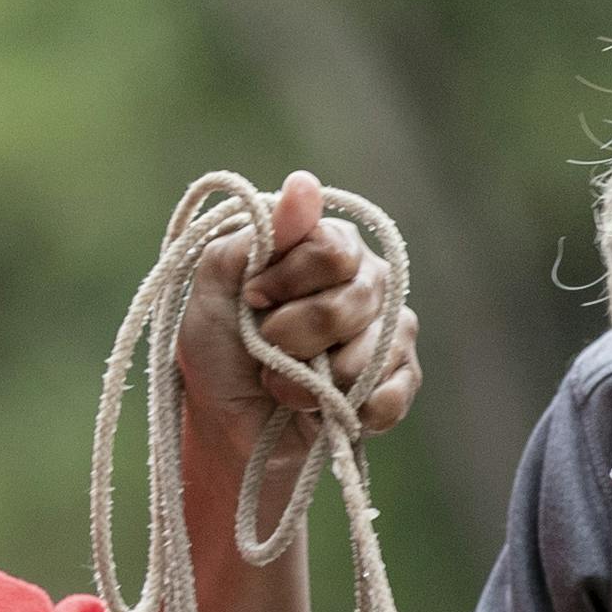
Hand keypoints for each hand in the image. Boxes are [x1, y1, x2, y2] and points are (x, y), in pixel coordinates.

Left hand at [173, 170, 420, 464]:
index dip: (290, 280)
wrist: (226, 428)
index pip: (334, 249)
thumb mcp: (216, 286)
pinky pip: (394, 391)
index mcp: (328, 248)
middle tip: (267, 347)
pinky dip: (355, 408)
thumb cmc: (218, 351)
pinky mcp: (396, 384)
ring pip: (375, 348)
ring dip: (317, 380)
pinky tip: (327, 410)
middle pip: (357, 298)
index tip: (252, 299)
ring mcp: (386, 333)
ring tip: (286, 387)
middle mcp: (366, 282)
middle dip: (298, 334)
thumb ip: (258, 235)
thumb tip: (305, 183)